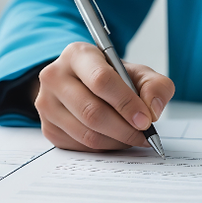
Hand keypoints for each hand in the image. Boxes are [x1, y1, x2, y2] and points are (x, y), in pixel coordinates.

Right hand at [34, 42, 174, 151]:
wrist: (82, 84)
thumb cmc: (111, 77)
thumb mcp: (137, 73)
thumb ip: (155, 85)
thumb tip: (153, 110)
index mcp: (77, 55)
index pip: (101, 80)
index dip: (126, 103)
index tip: (146, 120)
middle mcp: (54, 76)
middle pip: (92, 112)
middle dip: (124, 129)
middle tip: (144, 135)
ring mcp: (46, 104)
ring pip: (86, 134)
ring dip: (116, 141)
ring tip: (132, 137)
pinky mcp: (47, 127)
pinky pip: (80, 146)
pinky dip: (104, 147)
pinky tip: (114, 138)